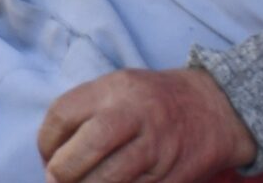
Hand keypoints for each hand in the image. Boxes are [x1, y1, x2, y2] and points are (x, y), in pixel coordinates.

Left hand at [37, 68, 257, 182]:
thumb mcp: (120, 88)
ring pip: (108, 180)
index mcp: (116, 88)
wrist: (216, 107)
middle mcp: (136, 115)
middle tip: (58, 180)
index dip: (46, 142)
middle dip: (62, 173)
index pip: (63, 114)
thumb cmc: (154, 100)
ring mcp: (157, 148)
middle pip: (85, 149)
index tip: (47, 157)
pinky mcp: (171, 176)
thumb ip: (86, 112)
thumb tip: (50, 153)